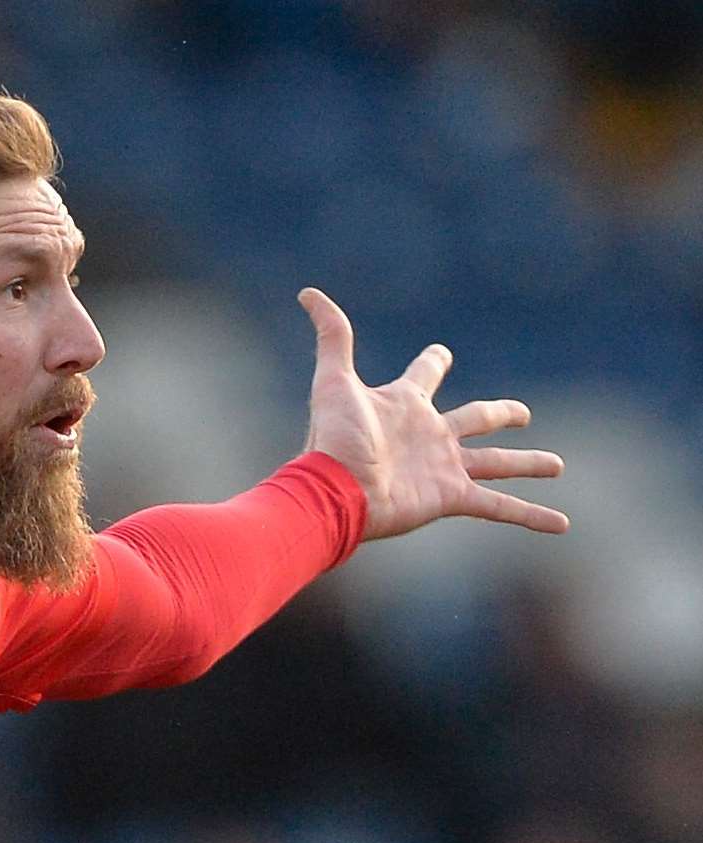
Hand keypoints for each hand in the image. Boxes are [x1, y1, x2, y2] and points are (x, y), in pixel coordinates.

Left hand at [298, 288, 568, 541]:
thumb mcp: (334, 381)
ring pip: (497, 463)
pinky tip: (560, 523)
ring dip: (527, 464)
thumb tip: (308, 292)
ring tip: (557, 465)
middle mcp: (429, 436)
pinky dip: (530, 515)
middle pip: (475, 419)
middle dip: (499, 415)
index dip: (432, 362)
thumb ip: (332, 336)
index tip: (440, 353)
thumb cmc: (335, 438)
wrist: (335, 491)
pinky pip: (499, 507)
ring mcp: (442, 468)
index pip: (424, 375)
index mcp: (406, 405)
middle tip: (522, 413)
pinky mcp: (450, 497)